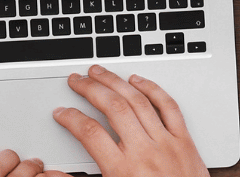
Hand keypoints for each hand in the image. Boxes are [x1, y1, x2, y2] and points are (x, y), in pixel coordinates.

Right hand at [48, 65, 208, 176]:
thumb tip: (54, 175)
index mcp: (123, 171)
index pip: (89, 133)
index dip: (71, 118)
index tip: (61, 112)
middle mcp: (145, 153)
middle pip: (112, 108)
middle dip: (90, 89)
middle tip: (76, 80)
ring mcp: (167, 144)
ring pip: (138, 101)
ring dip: (116, 82)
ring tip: (99, 72)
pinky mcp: (185, 142)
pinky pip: (169, 107)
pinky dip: (153, 89)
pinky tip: (138, 81)